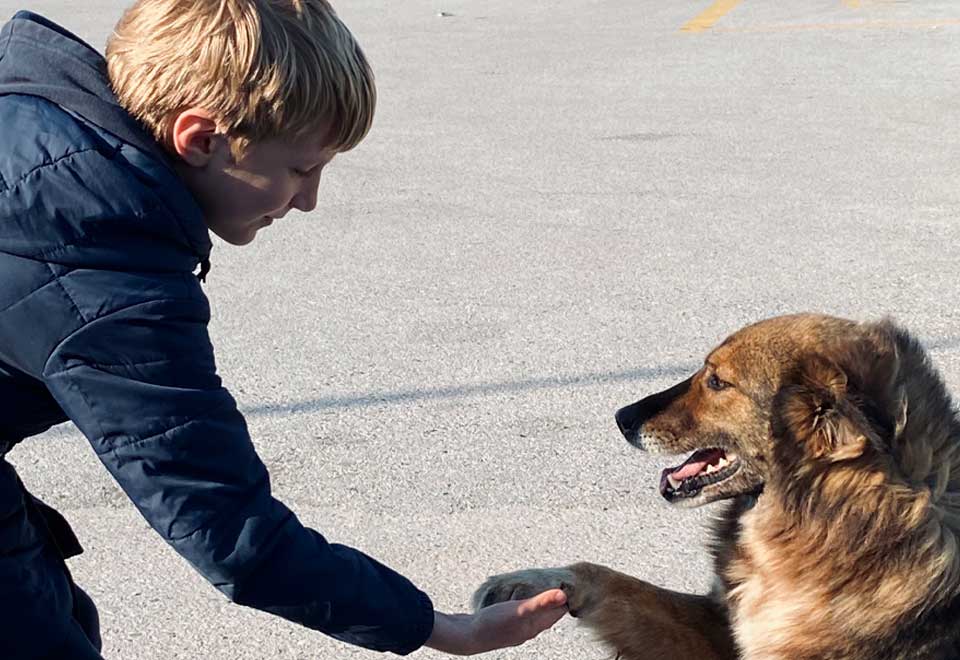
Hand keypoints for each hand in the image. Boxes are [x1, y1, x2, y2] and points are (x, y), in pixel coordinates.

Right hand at [425, 588, 567, 654]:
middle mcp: (527, 630)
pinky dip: (522, 603)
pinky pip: (518, 613)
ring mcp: (514, 629)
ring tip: (541, 587)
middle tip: (558, 581)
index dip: (564, 598)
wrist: (466, 637)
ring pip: (532, 614)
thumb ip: (541, 602)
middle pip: (547, 614)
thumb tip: (564, 595)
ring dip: (538, 601)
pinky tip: (515, 597)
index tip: (570, 583)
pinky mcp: (501, 624)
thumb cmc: (493, 624)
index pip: (557, 612)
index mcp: (534, 627)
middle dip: (553, 600)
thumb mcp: (520, 610)